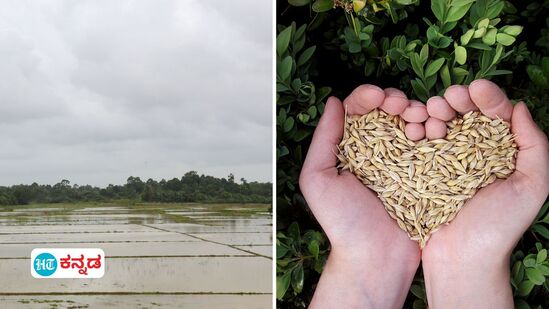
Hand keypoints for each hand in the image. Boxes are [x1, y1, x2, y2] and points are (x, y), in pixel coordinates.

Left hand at [300, 85, 420, 308]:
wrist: (375, 258)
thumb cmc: (342, 222)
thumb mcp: (318, 178)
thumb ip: (324, 139)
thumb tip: (335, 101)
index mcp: (352, 148)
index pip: (359, 110)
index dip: (368, 96)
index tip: (377, 96)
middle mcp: (378, 151)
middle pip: (389, 112)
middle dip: (396, 100)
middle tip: (402, 105)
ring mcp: (404, 162)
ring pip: (412, 123)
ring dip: (418, 111)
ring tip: (419, 116)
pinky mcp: (427, 175)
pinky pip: (433, 145)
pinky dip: (435, 131)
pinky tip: (435, 129)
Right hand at [420, 80, 548, 307]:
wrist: (462, 258)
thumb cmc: (500, 226)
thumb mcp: (533, 186)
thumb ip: (535, 146)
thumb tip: (520, 108)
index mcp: (501, 152)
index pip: (496, 115)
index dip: (486, 97)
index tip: (474, 88)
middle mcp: (473, 152)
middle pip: (465, 114)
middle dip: (456, 99)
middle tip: (447, 98)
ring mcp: (444, 161)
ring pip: (440, 124)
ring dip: (434, 112)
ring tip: (429, 112)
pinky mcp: (422, 171)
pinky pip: (418, 144)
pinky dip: (415, 130)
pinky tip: (415, 128)